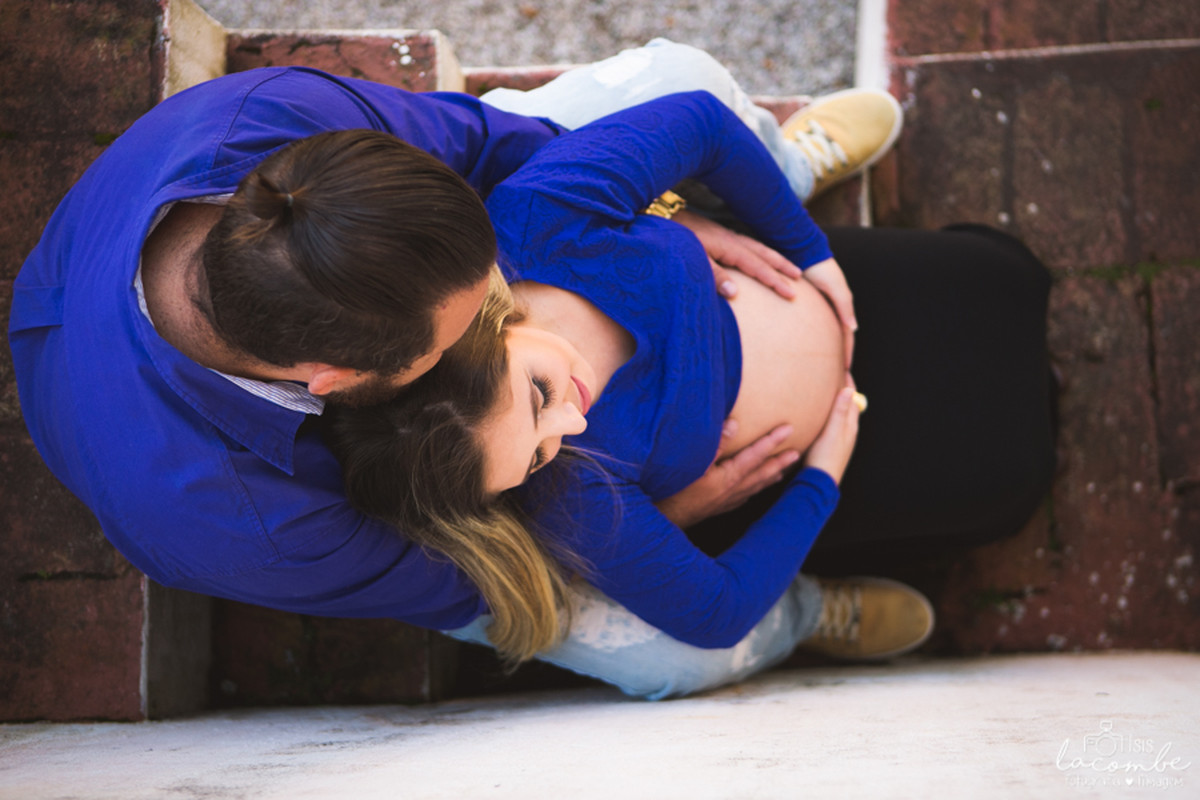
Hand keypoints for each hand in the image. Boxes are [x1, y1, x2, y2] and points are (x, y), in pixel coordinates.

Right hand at [655, 422, 799, 528]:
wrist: (661, 520)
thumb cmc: (671, 489)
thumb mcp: (692, 462)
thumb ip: (715, 443)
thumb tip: (736, 424)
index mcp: (728, 477)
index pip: (756, 455)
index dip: (773, 440)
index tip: (790, 428)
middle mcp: (731, 490)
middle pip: (761, 473)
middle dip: (780, 462)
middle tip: (797, 453)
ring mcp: (724, 501)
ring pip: (753, 487)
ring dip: (769, 477)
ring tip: (783, 471)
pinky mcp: (715, 508)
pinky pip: (742, 498)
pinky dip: (753, 491)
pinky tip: (752, 490)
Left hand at [672, 209, 801, 299]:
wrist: (654, 213)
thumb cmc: (670, 237)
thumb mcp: (690, 258)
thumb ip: (712, 274)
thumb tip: (735, 292)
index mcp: (726, 245)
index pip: (757, 266)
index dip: (775, 281)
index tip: (791, 294)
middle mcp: (728, 238)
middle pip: (762, 253)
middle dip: (781, 266)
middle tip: (800, 278)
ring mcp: (721, 234)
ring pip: (754, 246)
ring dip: (772, 257)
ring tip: (786, 266)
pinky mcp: (713, 233)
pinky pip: (744, 243)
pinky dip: (756, 251)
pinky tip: (754, 255)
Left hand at [803, 257, 856, 366]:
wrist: (802, 252)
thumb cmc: (820, 268)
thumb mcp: (835, 287)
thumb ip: (844, 306)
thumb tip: (853, 328)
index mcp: (840, 309)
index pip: (846, 338)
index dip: (846, 354)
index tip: (845, 373)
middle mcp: (830, 311)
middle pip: (836, 340)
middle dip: (837, 358)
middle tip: (836, 378)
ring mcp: (818, 310)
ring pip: (823, 337)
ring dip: (825, 353)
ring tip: (822, 371)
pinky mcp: (805, 308)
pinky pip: (809, 330)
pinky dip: (812, 342)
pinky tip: (804, 352)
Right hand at [804, 386, 861, 483]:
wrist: (819, 482)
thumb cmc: (825, 457)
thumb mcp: (832, 431)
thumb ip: (840, 411)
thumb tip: (849, 390)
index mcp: (850, 426)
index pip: (853, 399)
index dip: (849, 384)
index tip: (843, 370)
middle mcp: (847, 432)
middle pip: (849, 407)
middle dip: (844, 392)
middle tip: (835, 378)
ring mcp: (840, 440)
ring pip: (841, 416)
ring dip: (837, 404)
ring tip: (827, 394)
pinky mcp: (830, 446)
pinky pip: (833, 425)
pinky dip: (830, 415)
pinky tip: (819, 417)